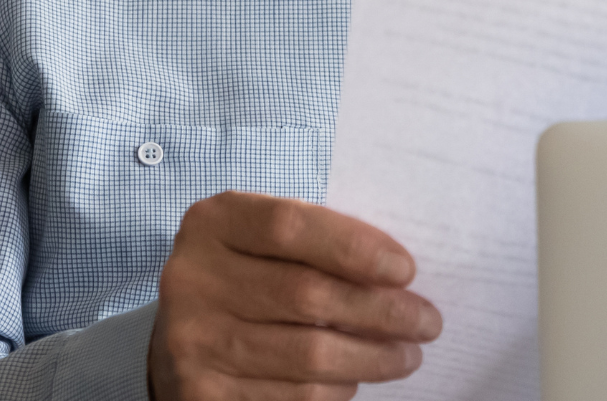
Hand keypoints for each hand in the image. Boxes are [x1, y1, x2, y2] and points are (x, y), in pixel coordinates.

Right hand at [149, 192, 439, 399]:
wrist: (179, 334)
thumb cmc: (247, 273)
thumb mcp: (266, 240)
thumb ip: (319, 242)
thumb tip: (397, 278)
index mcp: (214, 222)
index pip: (291, 227)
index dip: (355, 247)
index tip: (406, 270)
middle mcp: (193, 278)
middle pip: (307, 295)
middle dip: (382, 312)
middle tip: (426, 321)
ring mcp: (193, 340)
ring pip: (307, 355)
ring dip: (372, 358)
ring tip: (407, 354)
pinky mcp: (202, 393)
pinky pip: (291, 396)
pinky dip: (336, 390)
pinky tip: (357, 378)